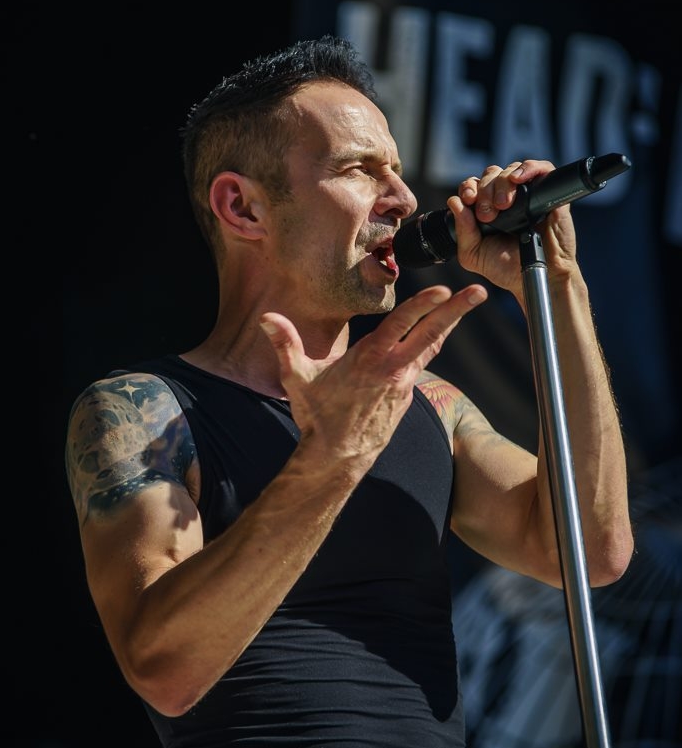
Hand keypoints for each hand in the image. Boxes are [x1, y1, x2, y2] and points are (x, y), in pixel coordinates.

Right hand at [260, 284, 486, 470]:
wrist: (338, 457)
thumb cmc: (317, 415)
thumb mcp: (297, 378)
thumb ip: (286, 344)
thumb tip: (267, 317)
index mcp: (371, 359)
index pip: (402, 325)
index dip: (424, 305)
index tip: (445, 289)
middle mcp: (394, 369)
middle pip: (432, 334)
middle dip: (457, 311)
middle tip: (480, 292)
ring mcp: (404, 384)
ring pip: (430, 348)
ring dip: (448, 326)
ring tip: (464, 307)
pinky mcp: (407, 397)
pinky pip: (418, 367)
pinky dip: (426, 350)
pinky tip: (430, 339)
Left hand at [448, 160, 577, 293]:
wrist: (540, 277)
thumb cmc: (508, 267)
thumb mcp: (474, 255)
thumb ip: (463, 232)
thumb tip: (454, 202)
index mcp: (485, 209)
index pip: (473, 186)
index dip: (468, 188)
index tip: (468, 199)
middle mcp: (504, 198)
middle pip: (490, 175)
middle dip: (485, 190)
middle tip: (488, 213)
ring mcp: (526, 193)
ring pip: (510, 170)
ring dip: (502, 183)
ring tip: (503, 205)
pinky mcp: (548, 192)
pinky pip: (541, 167)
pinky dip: (527, 168)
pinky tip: (518, 179)